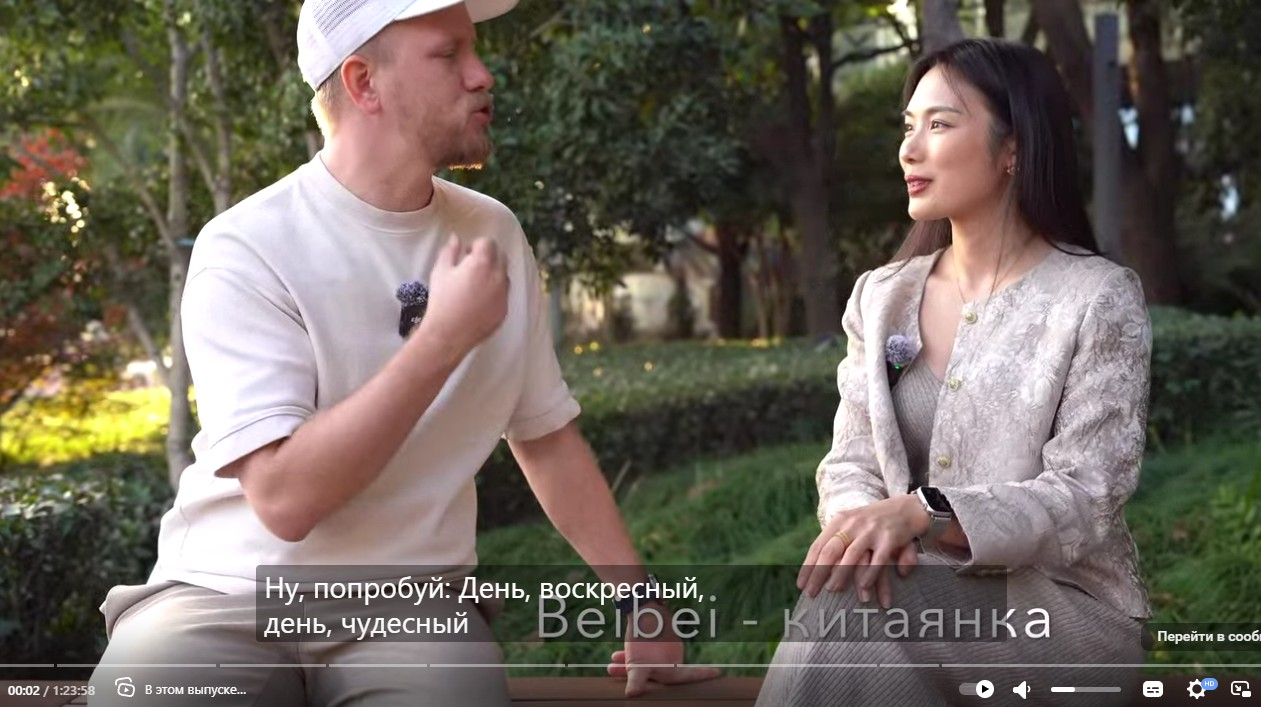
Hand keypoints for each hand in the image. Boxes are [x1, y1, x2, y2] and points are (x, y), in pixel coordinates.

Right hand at [419, 235, 508, 356]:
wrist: (448, 334)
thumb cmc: (442, 300)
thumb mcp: (441, 272)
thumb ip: (450, 251)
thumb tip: (456, 238)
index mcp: (482, 263)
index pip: (488, 242)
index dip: (476, 246)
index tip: (466, 255)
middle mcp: (498, 276)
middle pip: (501, 256)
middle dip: (488, 257)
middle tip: (471, 268)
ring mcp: (504, 294)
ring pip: (504, 275)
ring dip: (494, 274)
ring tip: (475, 286)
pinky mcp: (505, 309)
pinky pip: (504, 294)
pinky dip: (495, 292)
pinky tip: (479, 302)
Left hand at [607, 603, 720, 696]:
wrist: (642, 606)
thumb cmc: (644, 640)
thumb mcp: (638, 665)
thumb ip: (637, 682)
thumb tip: (632, 695)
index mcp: (674, 666)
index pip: (687, 677)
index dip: (701, 676)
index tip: (718, 673)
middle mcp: (673, 655)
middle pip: (656, 673)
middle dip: (637, 678)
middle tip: (618, 675)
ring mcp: (665, 644)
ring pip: (647, 661)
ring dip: (629, 666)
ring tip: (611, 666)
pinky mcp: (655, 635)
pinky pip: (644, 651)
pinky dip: (631, 655)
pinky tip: (615, 655)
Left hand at [797, 495, 927, 605]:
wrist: (907, 507)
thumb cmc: (873, 521)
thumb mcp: (851, 524)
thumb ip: (836, 540)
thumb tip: (815, 565)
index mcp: (840, 521)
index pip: (819, 545)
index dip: (808, 566)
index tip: (801, 584)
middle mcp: (853, 525)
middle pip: (830, 551)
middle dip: (818, 573)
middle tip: (810, 593)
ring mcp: (871, 531)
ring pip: (852, 556)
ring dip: (841, 575)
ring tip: (832, 590)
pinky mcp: (889, 539)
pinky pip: (877, 560)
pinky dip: (870, 575)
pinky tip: (863, 588)